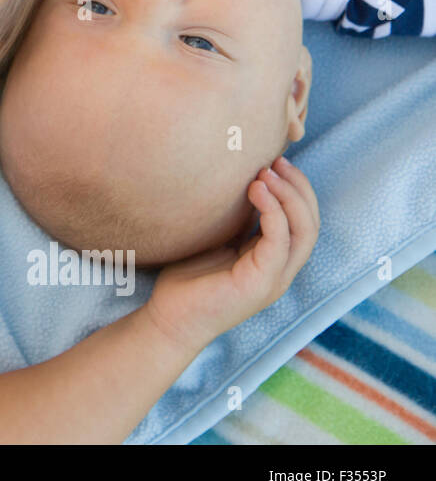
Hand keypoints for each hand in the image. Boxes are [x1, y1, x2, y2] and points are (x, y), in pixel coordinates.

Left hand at [144, 156, 319, 353]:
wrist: (170, 319)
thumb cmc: (188, 280)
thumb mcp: (217, 242)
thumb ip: (235, 222)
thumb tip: (236, 183)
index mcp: (273, 261)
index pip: (304, 222)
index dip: (297, 190)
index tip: (275, 162)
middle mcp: (281, 271)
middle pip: (311, 224)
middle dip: (299, 187)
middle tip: (276, 160)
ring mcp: (274, 280)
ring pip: (303, 232)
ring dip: (289, 196)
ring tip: (265, 172)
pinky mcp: (259, 284)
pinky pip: (278, 242)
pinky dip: (273, 212)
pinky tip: (256, 191)